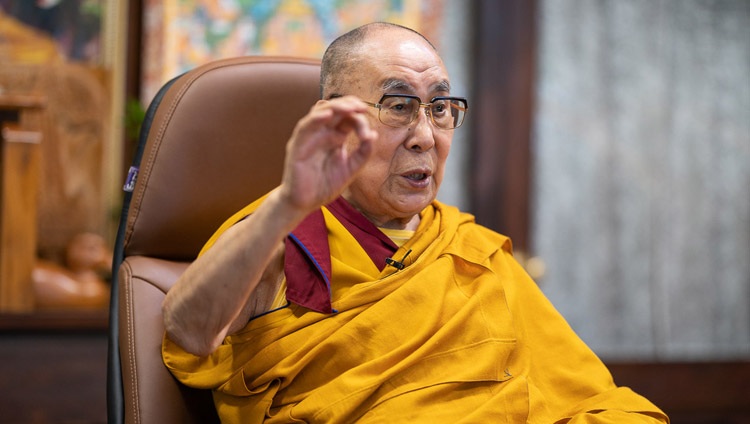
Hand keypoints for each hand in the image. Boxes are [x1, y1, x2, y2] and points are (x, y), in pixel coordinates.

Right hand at [279, 96, 376, 214]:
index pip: (349, 119)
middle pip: (336, 109)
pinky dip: (316, 118)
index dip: (360, 121)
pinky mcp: (297, 144)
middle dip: (350, 105)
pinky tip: (328, 115)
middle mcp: (323, 133)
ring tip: (349, 107)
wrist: (305, 203)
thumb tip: (374, 135)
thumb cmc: (325, 185)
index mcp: (336, 137)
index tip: (368, 134)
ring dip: (335, 106)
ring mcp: (309, 136)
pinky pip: (305, 126)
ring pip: (321, 112)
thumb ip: (362, 154)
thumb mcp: (350, 169)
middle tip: (363, 108)